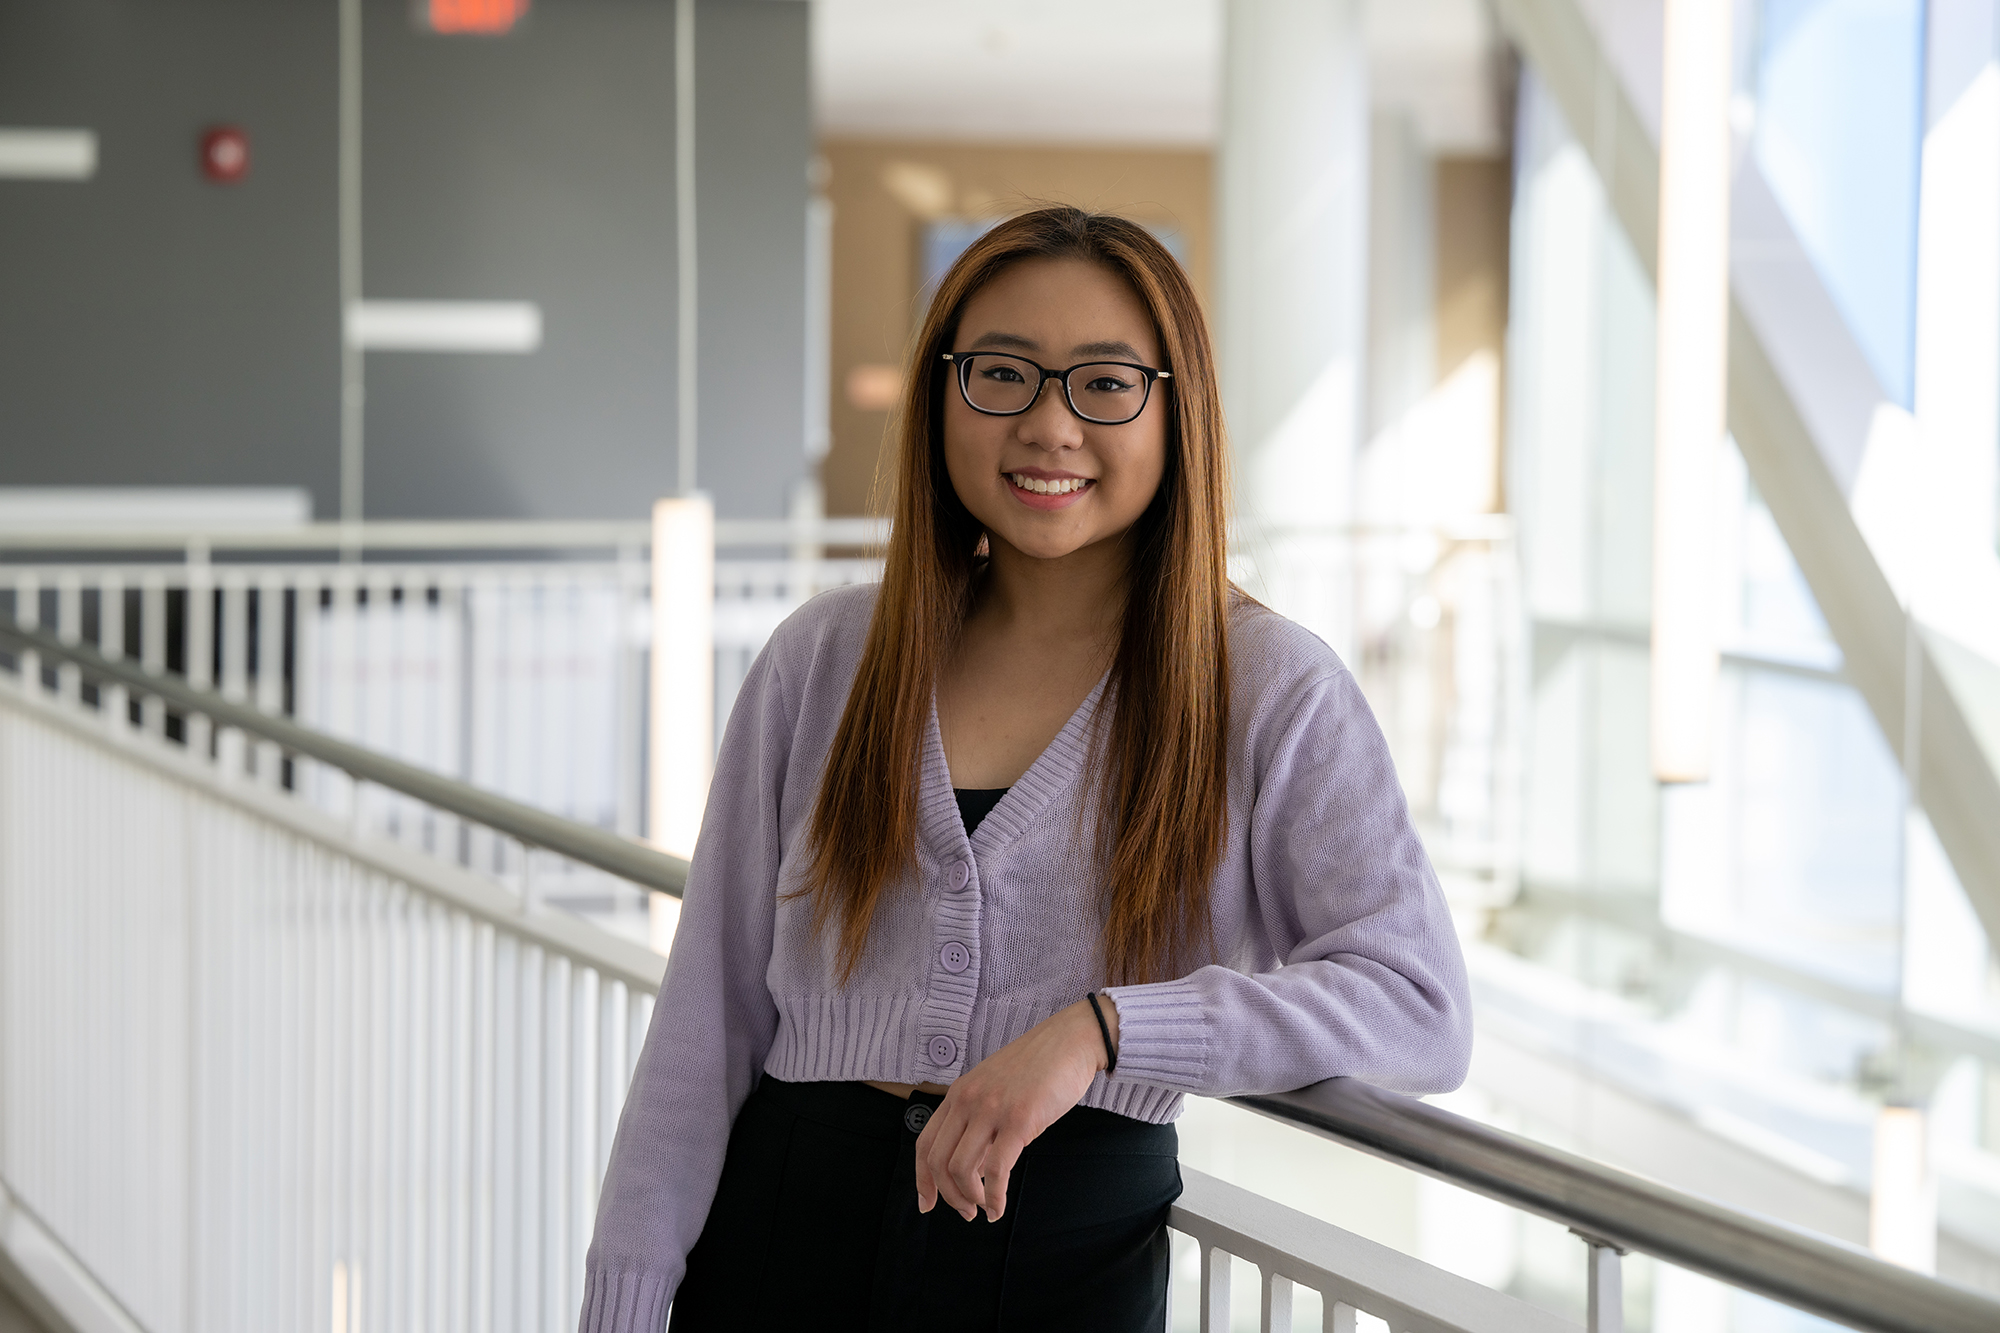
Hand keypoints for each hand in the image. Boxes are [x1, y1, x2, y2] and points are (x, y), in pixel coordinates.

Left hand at [914, 996, 1118, 1221]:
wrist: (1070, 1041)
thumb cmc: (1038, 1068)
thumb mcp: (994, 1090)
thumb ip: (978, 1124)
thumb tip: (971, 1168)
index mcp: (958, 1093)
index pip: (925, 1144)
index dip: (922, 1180)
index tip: (927, 1204)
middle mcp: (968, 1100)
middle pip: (937, 1161)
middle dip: (948, 1196)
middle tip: (966, 1212)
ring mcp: (991, 1109)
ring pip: (961, 1168)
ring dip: (970, 1198)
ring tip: (985, 1208)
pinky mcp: (1019, 1119)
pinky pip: (996, 1170)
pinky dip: (995, 1197)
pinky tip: (999, 1207)